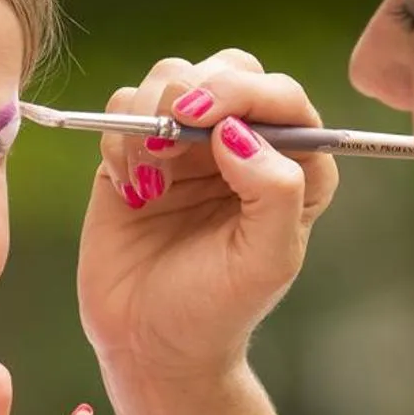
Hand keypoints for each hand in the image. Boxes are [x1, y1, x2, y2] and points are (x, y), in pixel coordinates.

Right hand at [78, 50, 339, 379]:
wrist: (151, 345)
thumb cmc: (217, 309)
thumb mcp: (265, 262)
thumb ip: (273, 193)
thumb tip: (238, 132)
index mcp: (294, 165)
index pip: (282, 96)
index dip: (243, 93)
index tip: (202, 117)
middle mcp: (245, 143)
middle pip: (228, 69)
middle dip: (196, 88)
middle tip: (169, 134)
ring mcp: (189, 144)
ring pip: (172, 76)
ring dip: (152, 112)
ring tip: (148, 172)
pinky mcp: (137, 151)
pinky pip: (124, 107)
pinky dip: (119, 134)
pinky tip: (129, 185)